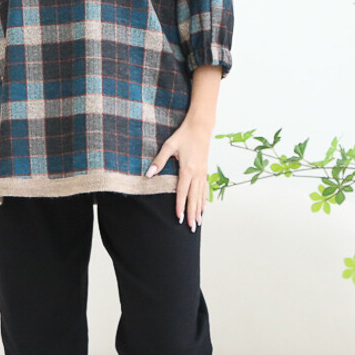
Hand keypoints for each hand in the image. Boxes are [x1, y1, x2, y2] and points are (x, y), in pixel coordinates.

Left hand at [145, 115, 212, 230]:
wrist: (201, 127)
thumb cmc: (184, 135)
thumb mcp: (169, 145)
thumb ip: (159, 161)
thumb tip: (148, 174)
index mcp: (188, 169)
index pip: (183, 192)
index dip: (180, 206)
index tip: (179, 218)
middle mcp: (197, 173)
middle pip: (194, 198)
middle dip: (192, 214)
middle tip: (191, 228)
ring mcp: (203, 173)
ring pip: (201, 196)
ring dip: (199, 210)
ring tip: (198, 223)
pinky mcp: (205, 170)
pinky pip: (205, 189)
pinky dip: (204, 200)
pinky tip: (203, 208)